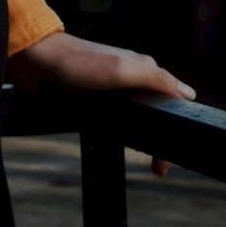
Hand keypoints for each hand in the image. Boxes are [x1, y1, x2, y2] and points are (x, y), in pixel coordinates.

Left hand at [9, 31, 196, 177]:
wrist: (38, 61)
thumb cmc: (78, 64)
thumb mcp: (120, 70)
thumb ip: (154, 78)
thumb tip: (187, 94)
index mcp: (143, 66)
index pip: (173, 97)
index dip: (175, 126)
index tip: (165, 155)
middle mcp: (131, 74)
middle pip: (156, 109)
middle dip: (157, 137)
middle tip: (155, 166)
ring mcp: (114, 84)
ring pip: (137, 113)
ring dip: (139, 134)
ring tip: (135, 150)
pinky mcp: (97, 93)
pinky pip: (115, 114)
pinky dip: (119, 128)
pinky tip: (115, 136)